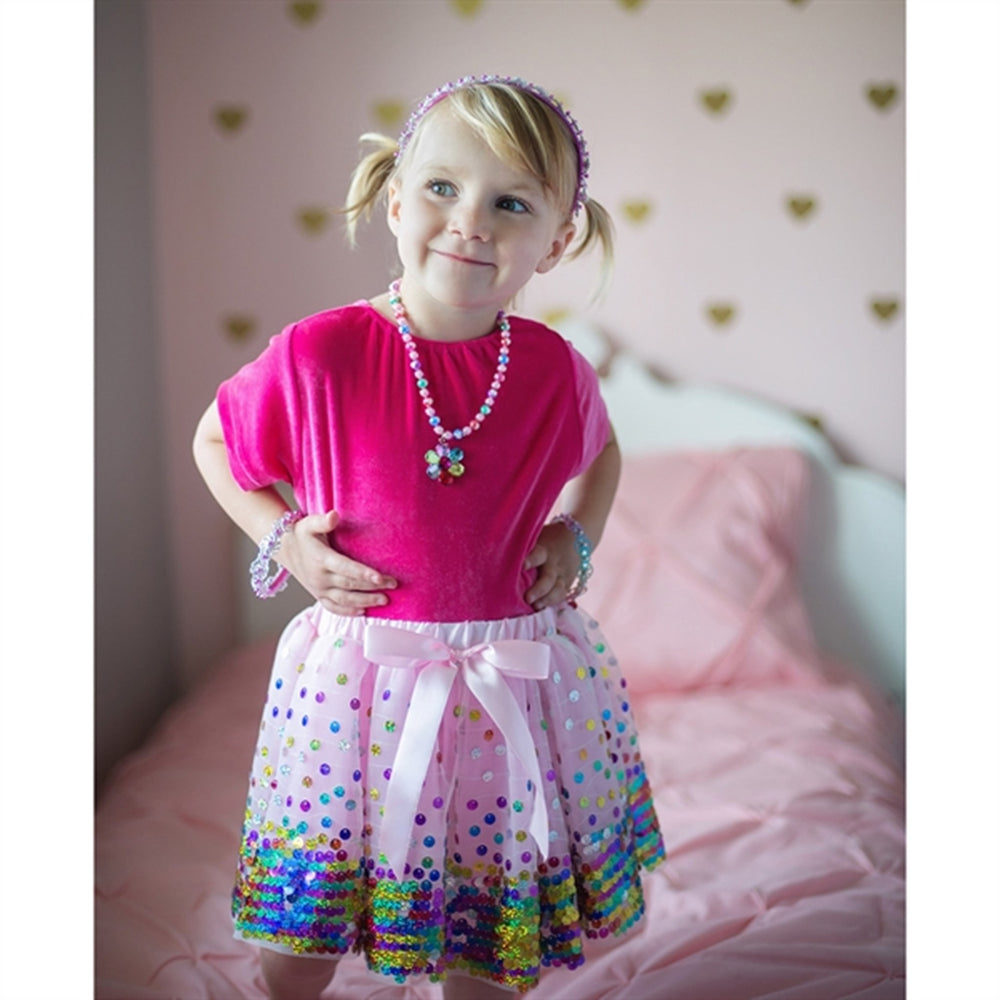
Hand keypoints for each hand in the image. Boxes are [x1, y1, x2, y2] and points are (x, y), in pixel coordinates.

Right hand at [279, 510, 396, 615]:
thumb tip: (334, 515)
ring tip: (384, 600)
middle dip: (372, 587)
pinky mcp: (318, 595)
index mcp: (321, 559)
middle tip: (392, 585)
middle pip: (349, 585)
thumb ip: (322, 521)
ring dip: (365, 602)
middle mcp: (320, 577)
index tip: (380, 578)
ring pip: (344, 600)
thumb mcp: (309, 523)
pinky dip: (348, 612)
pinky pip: (333, 608)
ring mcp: (319, 589)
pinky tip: (363, 612)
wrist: (284, 549)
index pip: (345, 568)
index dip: (363, 574)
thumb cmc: (302, 534)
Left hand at [523, 521, 580, 609]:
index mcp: (544, 549)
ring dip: (546, 600)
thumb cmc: (546, 538)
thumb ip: (524, 546)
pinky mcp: (567, 583)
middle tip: (527, 598)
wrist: (576, 537)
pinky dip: (552, 603)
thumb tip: (496, 550)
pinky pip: (562, 595)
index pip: (538, 554)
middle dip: (539, 589)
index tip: (522, 565)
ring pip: (557, 590)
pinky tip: (542, 608)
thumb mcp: (537, 536)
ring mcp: (562, 575)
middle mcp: (554, 563)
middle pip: (548, 578)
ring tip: (535, 606)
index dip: (531, 559)